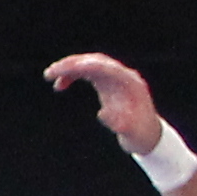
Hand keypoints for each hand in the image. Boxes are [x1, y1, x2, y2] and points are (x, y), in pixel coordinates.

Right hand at [40, 50, 161, 157]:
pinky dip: (73, 76)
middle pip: (96, 61)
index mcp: (130, 83)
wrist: (147, 134)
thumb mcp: (131, 133)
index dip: (84, 66)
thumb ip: (119, 123)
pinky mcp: (108, 83)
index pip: (106, 67)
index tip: (64, 70)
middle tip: (50, 73)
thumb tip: (102, 114)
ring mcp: (116, 78)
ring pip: (90, 64)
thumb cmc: (139, 134)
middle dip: (72, 64)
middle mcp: (123, 76)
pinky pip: (88, 72)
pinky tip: (60, 86)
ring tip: (50, 76)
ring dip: (70, 68)